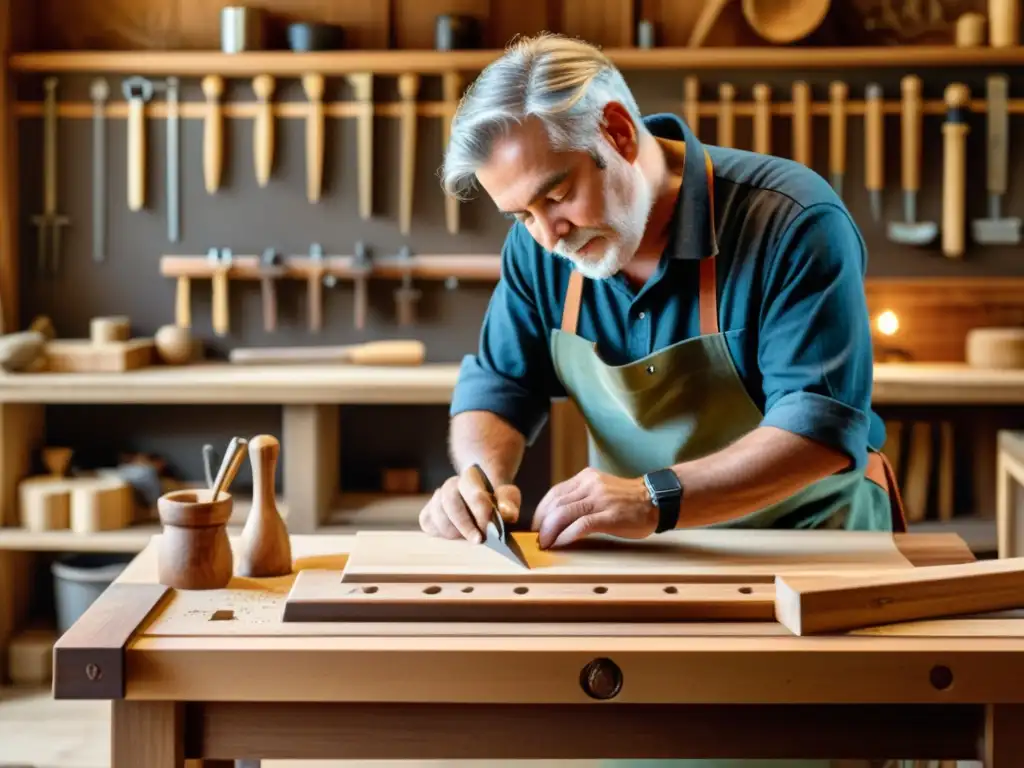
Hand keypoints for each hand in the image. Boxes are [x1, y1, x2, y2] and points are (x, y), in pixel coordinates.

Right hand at [419, 467, 520, 542]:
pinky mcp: (429, 513)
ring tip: (467, 538)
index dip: (479, 510)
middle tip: (478, 540)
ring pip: (436, 514)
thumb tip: (508, 513)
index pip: (472, 490)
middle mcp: (451, 486)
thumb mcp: (507, 497)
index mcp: (471, 477)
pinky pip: (427, 522)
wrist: (480, 496)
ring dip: (452, 530)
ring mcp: (437, 499)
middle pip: (450, 501)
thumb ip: (508, 502)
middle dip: (464, 524)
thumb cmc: (495, 499)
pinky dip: (438, 532)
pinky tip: (453, 537)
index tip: (488, 528)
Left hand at [532, 467, 657, 548]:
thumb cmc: (627, 501)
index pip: (554, 493)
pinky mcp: (609, 515)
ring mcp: (600, 499)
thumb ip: (580, 498)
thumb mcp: (600, 491)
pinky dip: (566, 536)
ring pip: (564, 514)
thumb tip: (555, 518)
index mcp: (586, 478)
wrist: (657, 500)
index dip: (541, 511)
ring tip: (545, 544)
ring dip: (550, 531)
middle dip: (542, 524)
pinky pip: (580, 525)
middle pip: (555, 504)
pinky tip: (560, 544)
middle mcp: (591, 485)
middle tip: (538, 539)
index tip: (536, 526)